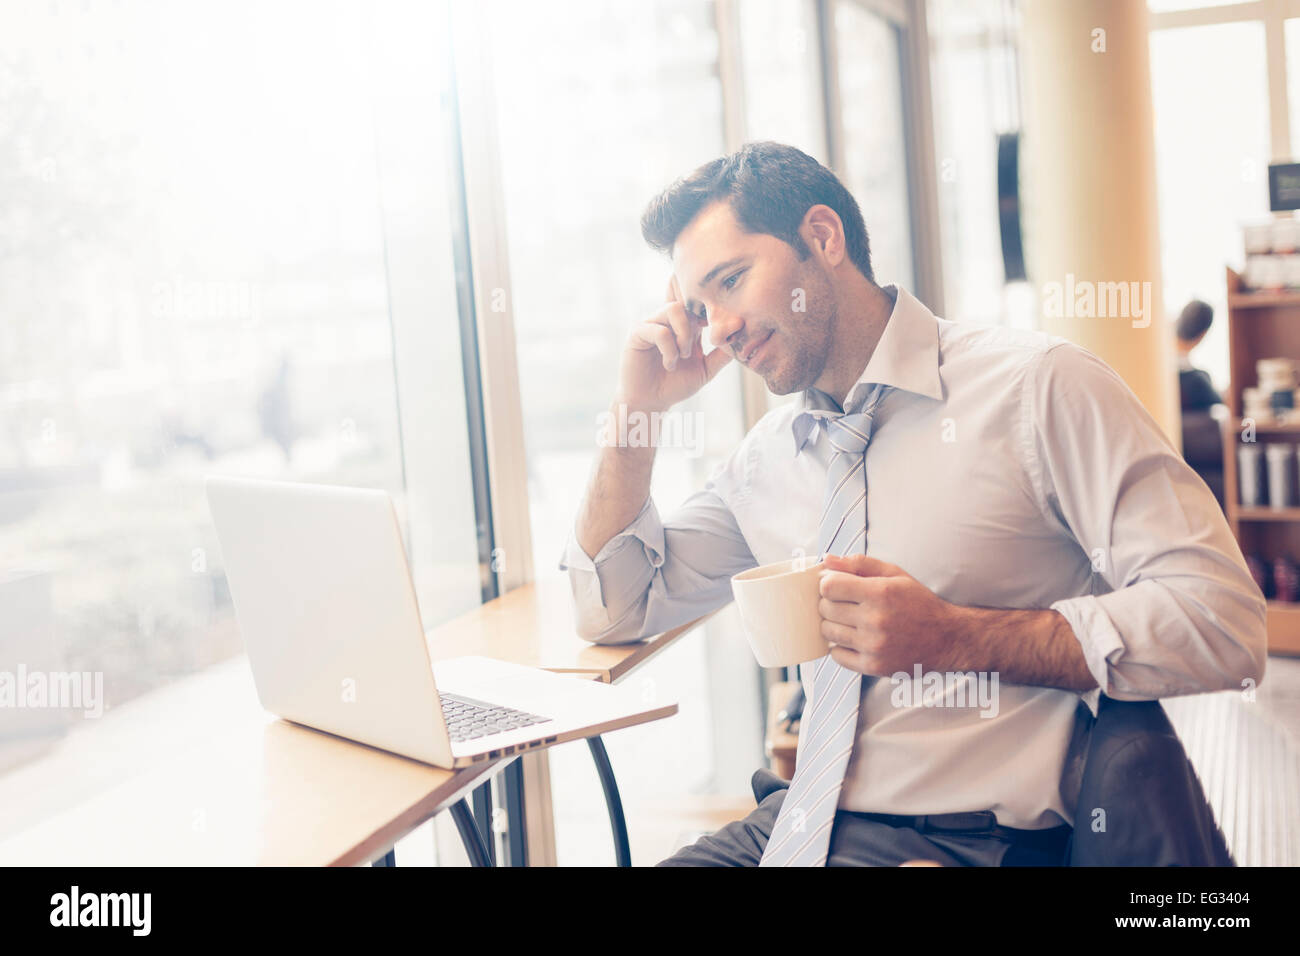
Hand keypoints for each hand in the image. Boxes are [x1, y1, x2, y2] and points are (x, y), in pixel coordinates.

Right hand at [616, 275, 732, 413]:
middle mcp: (668, 320)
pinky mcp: (637, 334)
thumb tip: (741, 338)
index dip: (710, 312)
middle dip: (697, 326)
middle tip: (694, 351)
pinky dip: (669, 349)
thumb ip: (721, 355)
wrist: (651, 402)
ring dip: (683, 334)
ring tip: (682, 356)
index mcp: (684, 325)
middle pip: (688, 302)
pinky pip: (658, 330)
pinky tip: (670, 364)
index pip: (698, 305)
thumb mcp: (705, 370)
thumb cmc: (675, 385)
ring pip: (673, 309)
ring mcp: (651, 324)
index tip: (717, 330)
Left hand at [817, 553, 961, 675]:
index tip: (837, 586)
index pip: (829, 586)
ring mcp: (873, 646)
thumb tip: (826, 559)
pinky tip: (854, 639)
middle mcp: (875, 620)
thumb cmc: (918, 602)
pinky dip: (840, 647)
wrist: (947, 638)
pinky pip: (836, 655)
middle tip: (843, 604)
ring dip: (833, 625)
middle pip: (826, 609)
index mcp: (880, 593)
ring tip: (849, 621)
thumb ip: (859, 564)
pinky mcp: (873, 666)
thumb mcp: (894, 574)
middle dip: (829, 603)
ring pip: (828, 632)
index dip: (828, 583)